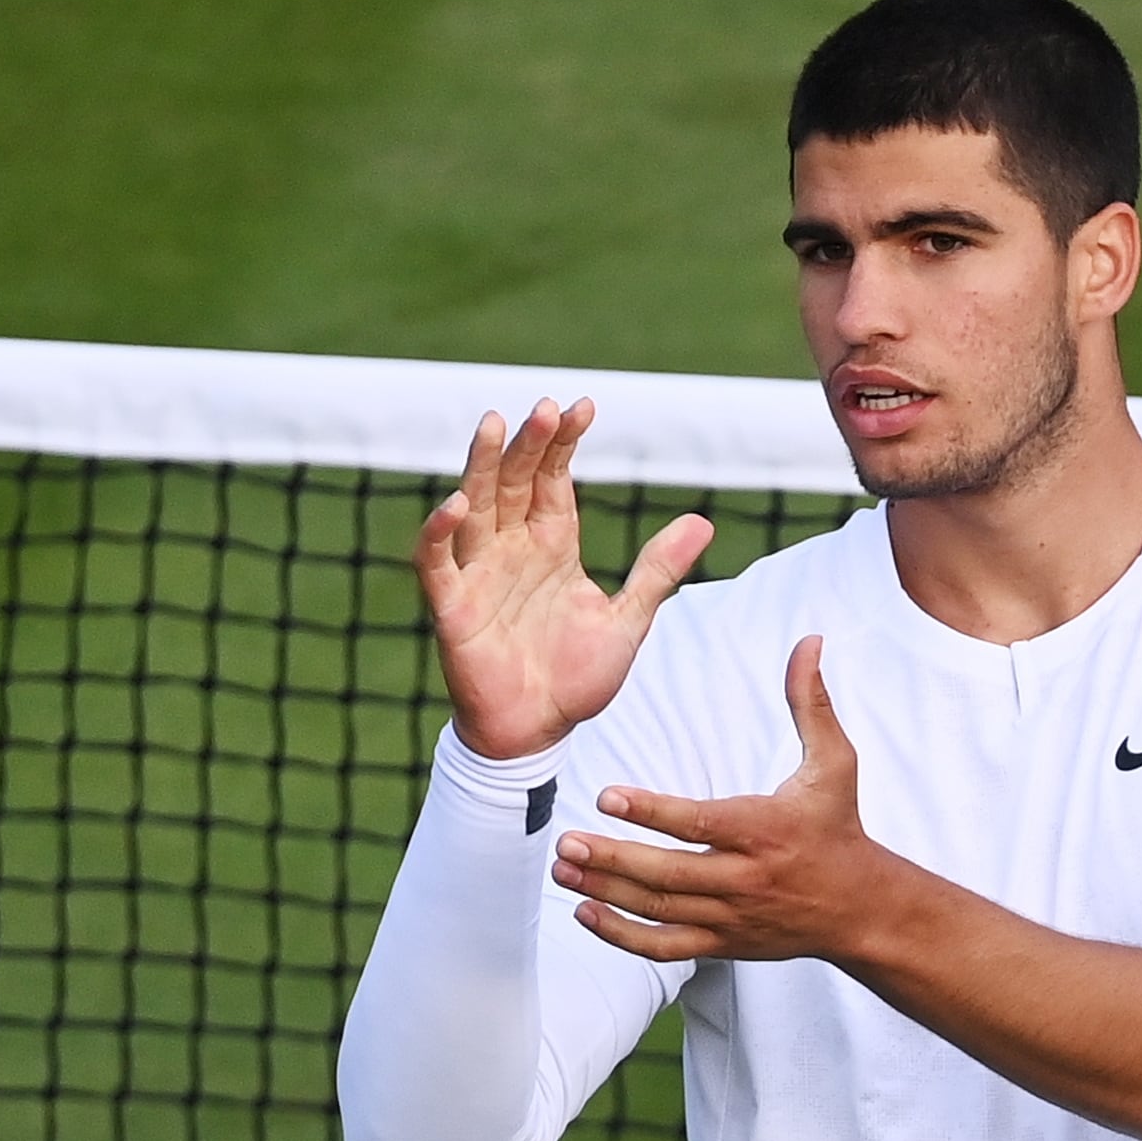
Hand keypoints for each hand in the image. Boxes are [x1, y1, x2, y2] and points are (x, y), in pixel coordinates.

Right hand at [418, 398, 713, 758]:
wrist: (539, 734)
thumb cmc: (576, 679)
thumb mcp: (628, 620)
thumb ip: (657, 571)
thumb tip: (703, 522)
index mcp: (552, 546)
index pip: (556, 481)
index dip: (565, 444)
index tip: (583, 406)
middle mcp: (513, 550)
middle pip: (517, 483)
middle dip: (530, 445)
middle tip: (545, 408)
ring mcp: (480, 575)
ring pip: (476, 508)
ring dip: (483, 467)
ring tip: (495, 425)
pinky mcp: (452, 608)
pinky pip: (438, 564)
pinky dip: (440, 533)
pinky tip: (454, 504)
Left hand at [551, 636, 903, 962]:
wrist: (860, 908)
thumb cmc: (839, 826)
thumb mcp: (836, 762)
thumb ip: (811, 702)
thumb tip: (808, 642)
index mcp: (766, 829)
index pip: (700, 823)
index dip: (651, 812)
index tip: (607, 797)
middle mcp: (746, 877)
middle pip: (669, 874)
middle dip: (613, 858)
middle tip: (565, 841)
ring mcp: (731, 916)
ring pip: (659, 910)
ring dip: (606, 891)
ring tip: (564, 868)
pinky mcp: (723, 943)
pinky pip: (665, 946)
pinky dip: (623, 936)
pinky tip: (585, 913)